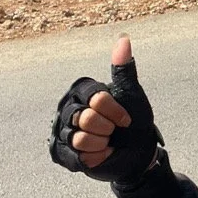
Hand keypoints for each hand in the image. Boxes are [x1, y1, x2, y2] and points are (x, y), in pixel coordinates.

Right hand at [49, 35, 164, 181]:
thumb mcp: (132, 94)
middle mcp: (68, 107)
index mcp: (83, 91)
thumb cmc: (134, 121)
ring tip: (106, 142)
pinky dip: (94, 158)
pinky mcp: (62, 152)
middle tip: (113, 131)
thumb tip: (124, 39)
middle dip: (107, 129)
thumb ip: (124, 69)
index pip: (97, 99)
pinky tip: (100, 154)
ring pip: (79, 138)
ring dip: (101, 144)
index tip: (126, 119)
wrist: (136, 153)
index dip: (115, 112)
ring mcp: (62, 130)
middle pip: (86, 118)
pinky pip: (74, 156)